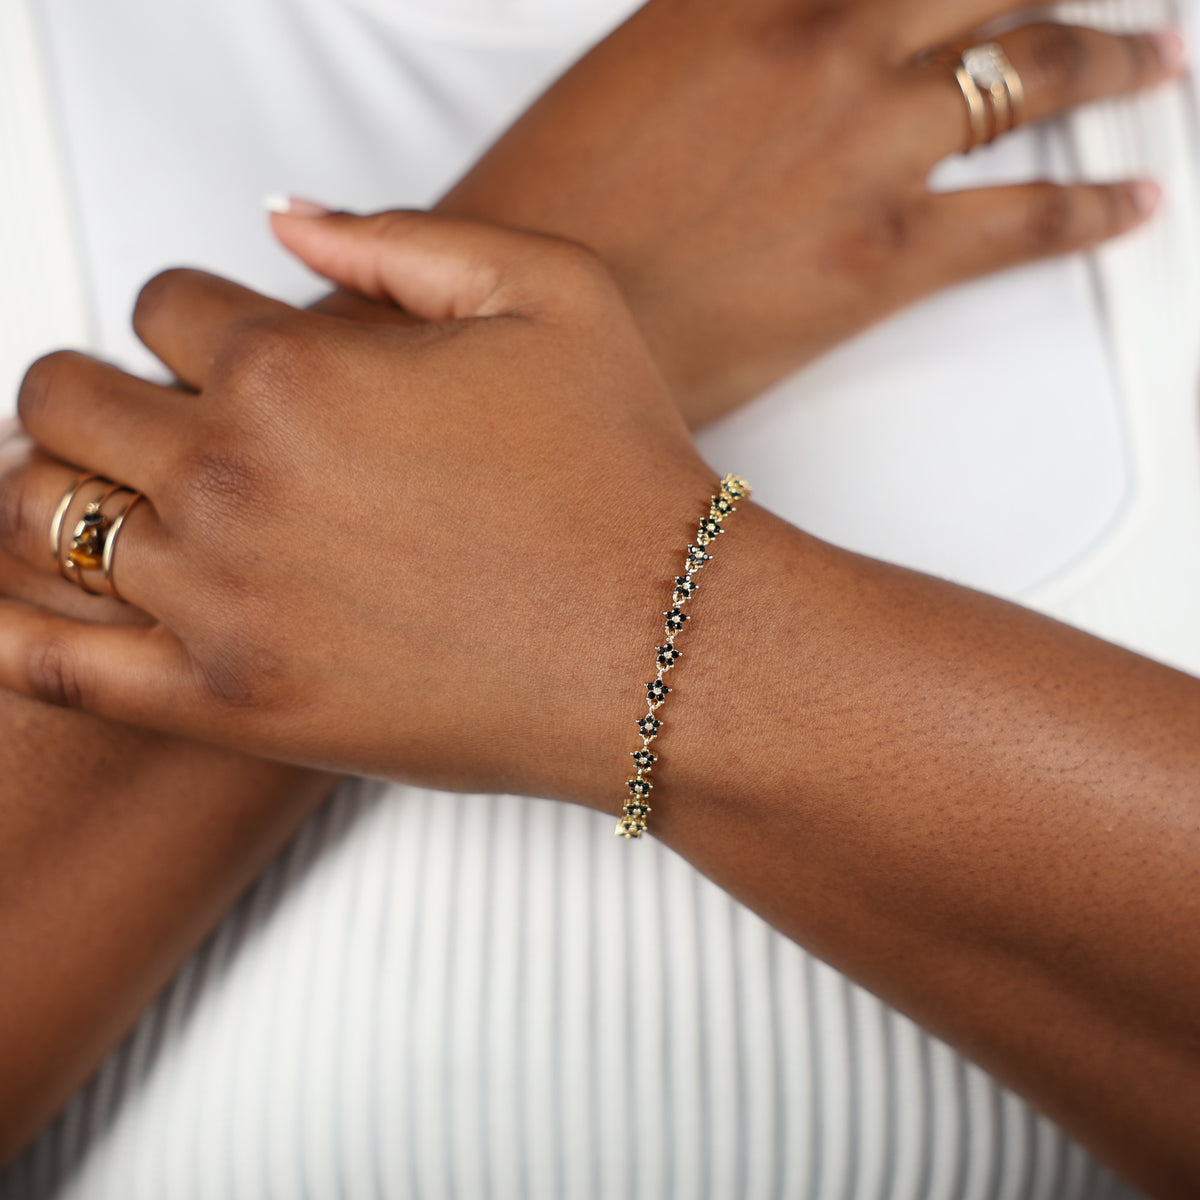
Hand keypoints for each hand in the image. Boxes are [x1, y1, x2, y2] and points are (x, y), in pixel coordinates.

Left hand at [0, 212, 711, 798]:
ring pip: (34, 513)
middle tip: (154, 421)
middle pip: (61, 397)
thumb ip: (400, 235)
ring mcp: (219, 599)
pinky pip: (52, 668)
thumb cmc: (620, 475)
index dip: (196, 317)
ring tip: (107, 500)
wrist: (662, 643)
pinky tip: (15, 605)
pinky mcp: (231, 705)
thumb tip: (282, 218)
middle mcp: (233, 476)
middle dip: (99, 391)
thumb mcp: (553, 291)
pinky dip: (6, 629)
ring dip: (54, 488)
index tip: (238, 355)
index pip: (163, 303)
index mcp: (296, 367)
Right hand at [441, 0, 1183, 422]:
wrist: (533, 328)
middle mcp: (824, 44)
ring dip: (1112, 62)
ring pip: (1035, 75)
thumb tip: (774, 36)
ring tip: (1152, 63)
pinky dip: (1095, 208)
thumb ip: (721, 32)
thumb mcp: (626, 72)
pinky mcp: (881, 259)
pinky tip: (1129, 201)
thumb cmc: (555, 218)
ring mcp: (864, 147)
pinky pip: (1028, 220)